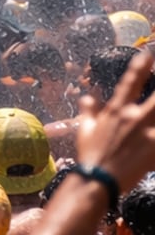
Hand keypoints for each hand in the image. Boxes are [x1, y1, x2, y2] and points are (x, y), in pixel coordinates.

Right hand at [77, 47, 154, 192]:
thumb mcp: (86, 131)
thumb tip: (87, 97)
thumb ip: (89, 111)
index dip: (140, 66)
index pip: (130, 82)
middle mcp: (134, 117)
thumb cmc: (91, 156)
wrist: (99, 180)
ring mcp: (147, 132)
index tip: (148, 54)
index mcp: (116, 111)